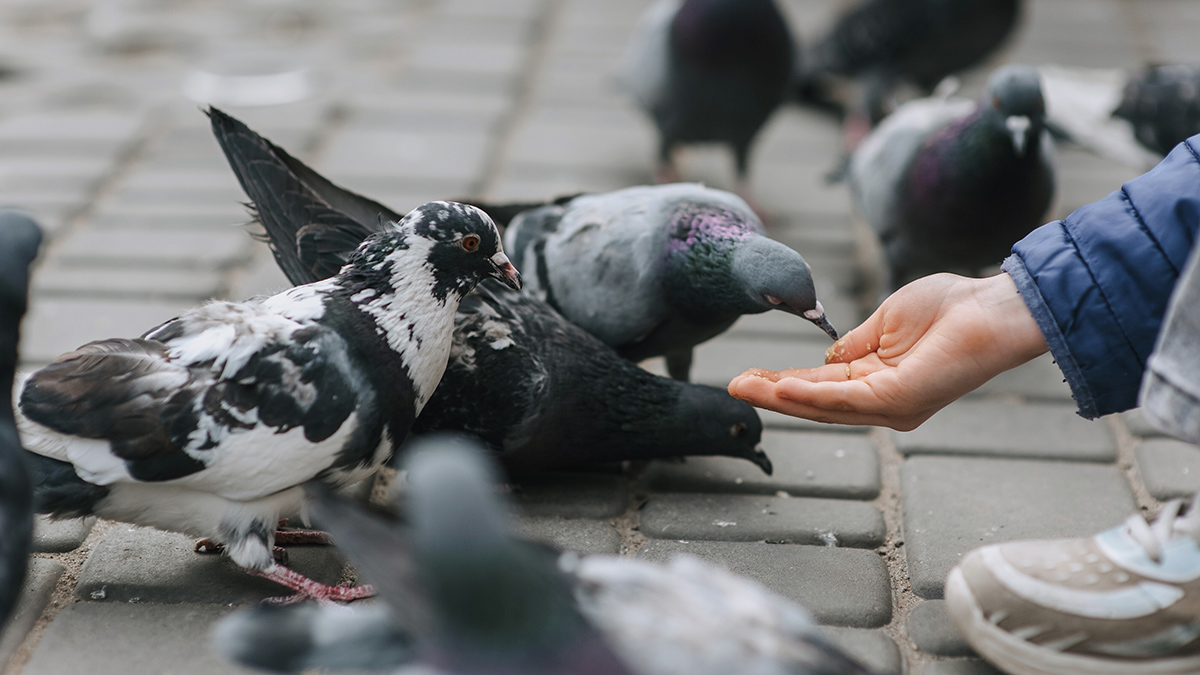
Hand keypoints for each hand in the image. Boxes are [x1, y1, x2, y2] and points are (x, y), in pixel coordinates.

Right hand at [727, 273, 1048, 429]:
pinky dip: (810, 395)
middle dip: (772, 393)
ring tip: (745, 386)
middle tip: (734, 385)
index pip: (821, 384)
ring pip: (823, 405)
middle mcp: (883, 401)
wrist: (991, 308)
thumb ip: (853, 342)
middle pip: (815, 402)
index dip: (784, 381)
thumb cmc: (950, 308)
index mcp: (878, 380)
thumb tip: (825, 355)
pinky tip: (781, 389)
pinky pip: (845, 399)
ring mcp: (891, 405)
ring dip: (780, 396)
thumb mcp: (885, 321)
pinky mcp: (899, 400)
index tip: (750, 375)